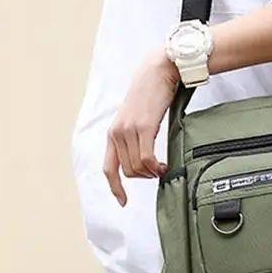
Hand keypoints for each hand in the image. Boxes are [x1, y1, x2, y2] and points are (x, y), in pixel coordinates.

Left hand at [103, 45, 180, 206]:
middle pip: (127, 171)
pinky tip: (163, 164)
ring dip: (150, 172)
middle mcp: (117, 133)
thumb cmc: (152, 92)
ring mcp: (129, 130)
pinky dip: (155, 167)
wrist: (159, 71)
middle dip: (143, 177)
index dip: (115, 187)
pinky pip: (146, 159)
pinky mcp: (143, 127)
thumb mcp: (139, 117)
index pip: (108, 168)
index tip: (123, 201)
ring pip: (136, 168)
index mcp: (113, 132)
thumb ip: (137, 136)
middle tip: (158, 171)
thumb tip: (146, 158)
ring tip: (162, 166)